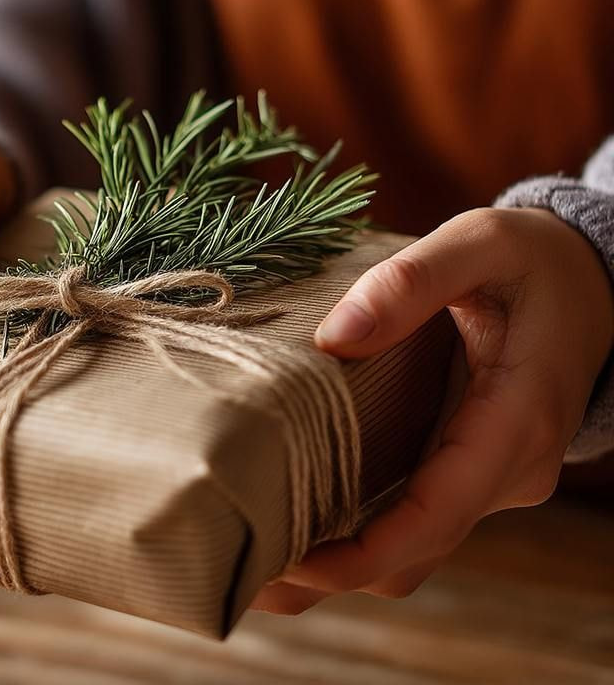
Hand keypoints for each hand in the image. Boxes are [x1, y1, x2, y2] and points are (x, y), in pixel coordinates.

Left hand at [252, 206, 613, 613]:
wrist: (595, 280)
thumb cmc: (532, 259)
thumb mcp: (481, 241)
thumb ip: (412, 281)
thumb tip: (335, 336)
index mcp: (515, 422)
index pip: (434, 518)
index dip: (359, 555)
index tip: (287, 562)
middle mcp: (506, 471)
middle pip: (412, 554)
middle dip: (327, 573)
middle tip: (236, 561)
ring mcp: (488, 479)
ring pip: (409, 550)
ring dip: (333, 563)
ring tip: (242, 546)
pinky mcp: (466, 473)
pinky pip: (409, 522)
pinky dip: (351, 536)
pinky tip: (284, 516)